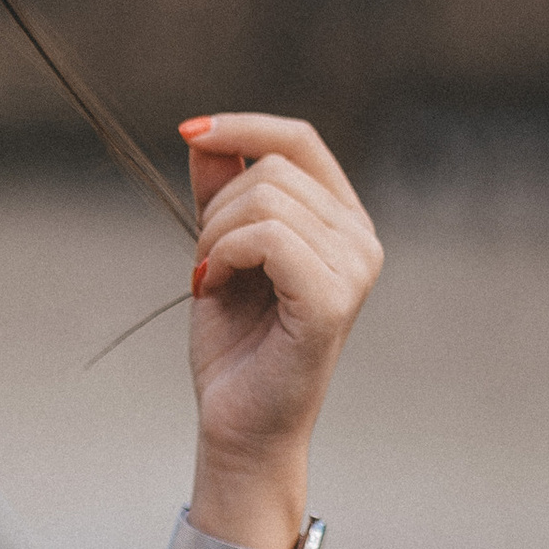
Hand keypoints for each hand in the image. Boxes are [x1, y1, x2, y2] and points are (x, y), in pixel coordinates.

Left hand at [180, 111, 381, 548]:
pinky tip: (213, 288)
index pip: (300, 140)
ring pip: (264, 201)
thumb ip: (219, 192)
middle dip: (215, 208)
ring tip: (212, 279)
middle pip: (272, 169)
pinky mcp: (332, 299)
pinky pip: (266, 238)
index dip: (243, 125)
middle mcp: (360, 239)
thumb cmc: (236, 344)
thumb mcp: (219, 249)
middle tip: (206, 262)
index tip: (188, 131)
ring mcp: (354, 269)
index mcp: (341, 221)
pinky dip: (223, 256)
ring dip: (214, 237)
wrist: (238, 423)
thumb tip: (203, 134)